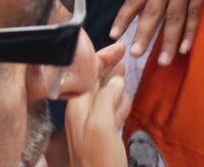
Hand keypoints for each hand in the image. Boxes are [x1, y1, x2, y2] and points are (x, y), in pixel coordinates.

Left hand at [65, 43, 130, 166]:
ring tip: (125, 70)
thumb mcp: (102, 127)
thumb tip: (114, 80)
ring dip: (113, 83)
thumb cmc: (99, 163)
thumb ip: (106, 99)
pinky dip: (117, 103)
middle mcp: (80, 117)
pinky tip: (126, 99)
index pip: (86, 74)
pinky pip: (108, 115)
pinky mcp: (101, 143)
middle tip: (124, 53)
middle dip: (107, 68)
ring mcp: (90, 130)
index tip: (119, 48)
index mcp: (77, 109)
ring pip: (101, 98)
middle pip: (92, 83)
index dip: (101, 59)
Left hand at [110, 0, 203, 65]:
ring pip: (174, 18)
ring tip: (163, 61)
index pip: (133, 1)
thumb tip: (136, 19)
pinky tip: (185, 49)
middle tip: (136, 54)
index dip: (122, 18)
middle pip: (152, 13)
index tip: (113, 35)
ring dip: (169, 41)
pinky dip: (190, 33)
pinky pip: (194, 15)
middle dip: (144, 34)